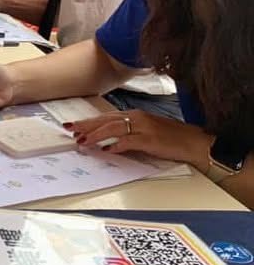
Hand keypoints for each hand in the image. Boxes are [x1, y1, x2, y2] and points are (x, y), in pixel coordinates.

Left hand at [66, 110, 212, 165]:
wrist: (193, 141)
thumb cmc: (170, 137)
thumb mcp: (145, 131)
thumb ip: (127, 133)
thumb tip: (107, 141)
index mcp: (134, 115)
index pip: (105, 117)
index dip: (88, 121)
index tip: (73, 125)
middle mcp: (136, 118)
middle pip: (105, 120)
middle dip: (86, 126)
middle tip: (70, 130)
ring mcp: (143, 128)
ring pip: (113, 128)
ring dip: (96, 135)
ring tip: (83, 140)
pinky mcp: (150, 140)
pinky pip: (129, 141)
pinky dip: (116, 145)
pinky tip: (106, 150)